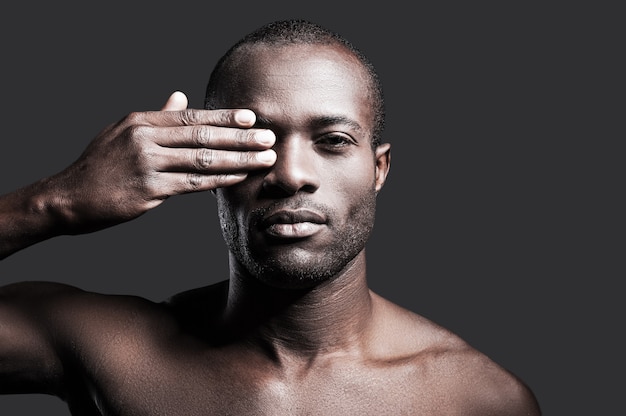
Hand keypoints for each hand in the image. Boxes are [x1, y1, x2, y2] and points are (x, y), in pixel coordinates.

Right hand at [50, 91, 275, 232]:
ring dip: (238, 159)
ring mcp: (147, 164)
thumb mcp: (123, 132)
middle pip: (203, 135)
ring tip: (264, 159)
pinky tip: (239, 177)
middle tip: (268, 137)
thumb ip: (156, 116)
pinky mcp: (150, 189)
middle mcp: (146, 139)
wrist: (69, 197)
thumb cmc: (100, 165)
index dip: (223, 117)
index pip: (191, 117)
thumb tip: (180, 97)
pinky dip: (219, 179)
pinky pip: (193, 183)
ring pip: (203, 159)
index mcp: (142, 122)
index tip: (251, 117)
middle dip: (240, 137)